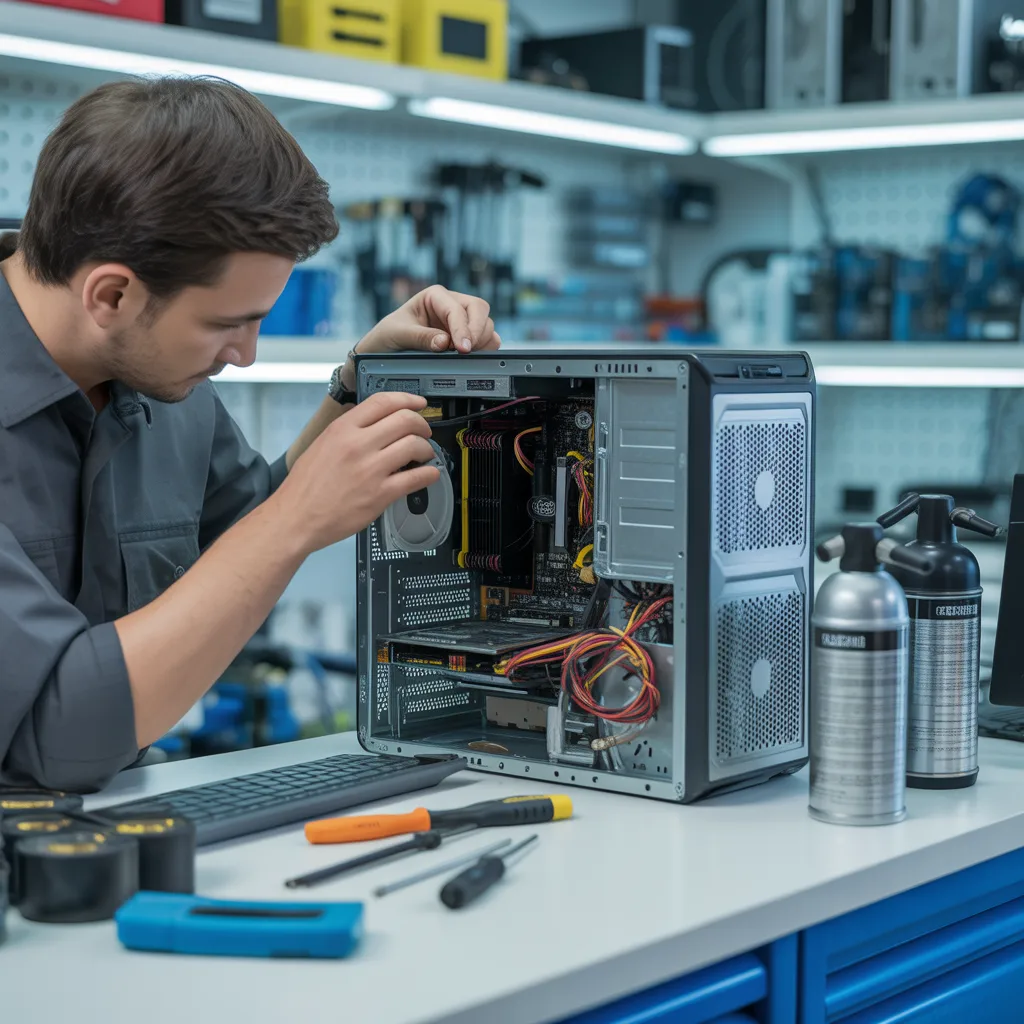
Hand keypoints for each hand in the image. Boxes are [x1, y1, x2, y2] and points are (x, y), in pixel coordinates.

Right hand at [272, 391, 439, 553]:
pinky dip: (429, 474)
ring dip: (426, 448)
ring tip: (424, 455)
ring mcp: (371, 469)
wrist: (296, 517)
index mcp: (342, 429)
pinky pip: (416, 478)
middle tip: (424, 432)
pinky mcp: (380, 494)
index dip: (407, 399)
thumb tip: (374, 424)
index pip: (383, 402)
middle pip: (405, 420)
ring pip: (414, 446)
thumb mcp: (322, 444)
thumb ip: (348, 431)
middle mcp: (358, 445)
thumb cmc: (305, 486)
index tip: (419, 403)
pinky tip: (430, 474)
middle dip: (422, 424)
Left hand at [357, 285, 501, 355]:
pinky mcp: (466, 338)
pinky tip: (469, 359)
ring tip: (465, 356)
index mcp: (435, 296)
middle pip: (480, 310)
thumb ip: (421, 337)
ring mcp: (461, 321)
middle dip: (478, 332)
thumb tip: (445, 343)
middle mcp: (451, 305)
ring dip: (482, 342)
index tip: (463, 349)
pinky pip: (486, 341)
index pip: (458, 308)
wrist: (383, 349)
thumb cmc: (388, 335)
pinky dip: (484, 350)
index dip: (463, 328)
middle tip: (467, 352)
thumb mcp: (398, 334)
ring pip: (486, 325)